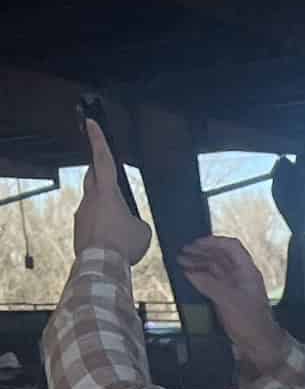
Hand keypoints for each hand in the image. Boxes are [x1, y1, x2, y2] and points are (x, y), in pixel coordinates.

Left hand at [72, 117, 152, 265]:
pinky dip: (100, 227)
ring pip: (92, 203)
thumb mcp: (142, 231)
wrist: (102, 264)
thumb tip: (132, 225)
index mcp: (107, 192)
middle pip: (92, 177)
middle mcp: (90, 198)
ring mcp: (81, 214)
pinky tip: (111, 241)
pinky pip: (91, 223)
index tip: (91, 123)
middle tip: (107, 175)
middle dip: (99, 174)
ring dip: (104, 208)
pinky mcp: (78, 230)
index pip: (102, 159)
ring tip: (119, 226)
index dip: (98, 140)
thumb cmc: (123, 244)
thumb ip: (136, 221)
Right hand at [176, 234, 281, 365]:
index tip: (196, 243)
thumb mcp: (229, 301)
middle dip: (202, 252)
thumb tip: (190, 272)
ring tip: (181, 262)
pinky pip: (212, 281)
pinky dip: (200, 277)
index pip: (232, 247)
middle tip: (183, 252)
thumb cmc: (250, 322)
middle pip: (221, 256)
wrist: (259, 345)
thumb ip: (209, 284)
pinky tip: (189, 276)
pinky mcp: (228, 298)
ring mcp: (234, 286)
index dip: (214, 242)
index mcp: (247, 271)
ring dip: (199, 263)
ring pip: (215, 268)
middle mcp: (241, 276)